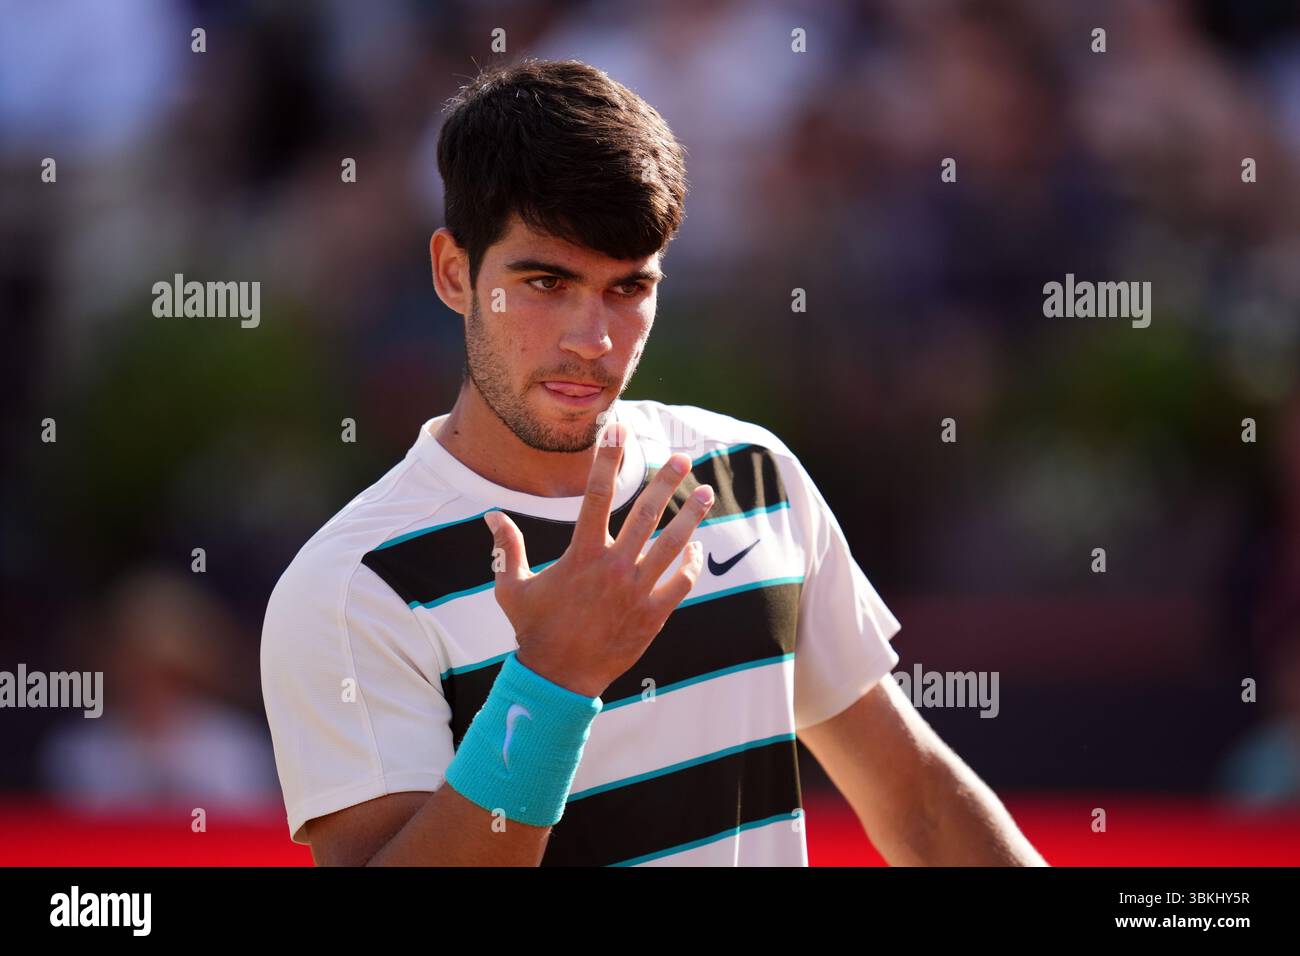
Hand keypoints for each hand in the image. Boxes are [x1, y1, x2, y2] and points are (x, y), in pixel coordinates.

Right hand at [483, 421, 713, 697]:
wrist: (559, 679)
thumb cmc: (534, 630)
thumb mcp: (511, 587)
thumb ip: (507, 547)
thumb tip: (491, 514)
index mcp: (581, 554)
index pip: (594, 494)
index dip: (607, 459)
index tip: (619, 431)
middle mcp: (613, 567)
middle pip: (646, 514)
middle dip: (665, 482)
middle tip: (682, 459)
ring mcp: (637, 591)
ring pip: (672, 545)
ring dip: (691, 516)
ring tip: (705, 493)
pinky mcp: (653, 615)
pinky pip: (680, 582)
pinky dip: (690, 562)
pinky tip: (695, 547)